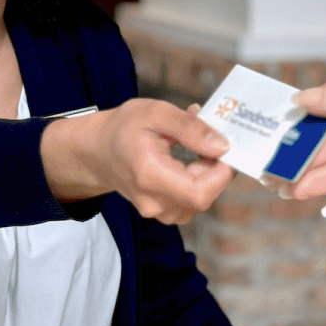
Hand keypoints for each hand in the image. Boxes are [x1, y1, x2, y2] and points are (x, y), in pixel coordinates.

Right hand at [42, 99, 233, 224]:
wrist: (99, 150)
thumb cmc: (124, 128)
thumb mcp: (156, 113)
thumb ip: (190, 128)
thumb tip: (222, 145)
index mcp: (149, 174)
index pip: (198, 193)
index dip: (221, 175)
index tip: (227, 149)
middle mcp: (152, 201)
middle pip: (202, 198)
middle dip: (216, 170)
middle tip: (210, 140)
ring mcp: (156, 211)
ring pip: (199, 201)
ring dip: (207, 176)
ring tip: (196, 148)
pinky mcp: (161, 212)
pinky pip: (190, 203)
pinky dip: (198, 183)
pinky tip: (189, 163)